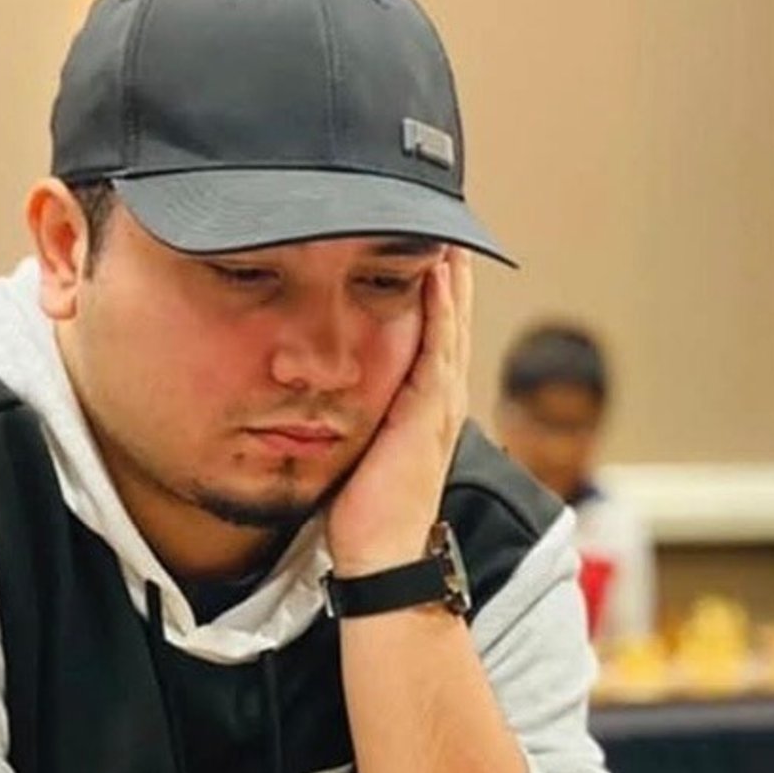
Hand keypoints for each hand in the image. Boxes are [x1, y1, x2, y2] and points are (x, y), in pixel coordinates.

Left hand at [325, 249, 472, 575]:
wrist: (382, 555)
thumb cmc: (364, 512)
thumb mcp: (357, 449)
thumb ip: (351, 417)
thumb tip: (319, 396)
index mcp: (426, 404)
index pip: (436, 333)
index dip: (437, 290)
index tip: (428, 245)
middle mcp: (442, 397)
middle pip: (452, 318)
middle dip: (451, 269)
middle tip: (444, 216)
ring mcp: (441, 404)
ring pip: (452, 324)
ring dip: (453, 275)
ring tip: (447, 227)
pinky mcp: (430, 412)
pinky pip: (439, 348)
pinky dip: (443, 308)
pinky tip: (439, 272)